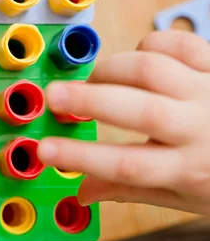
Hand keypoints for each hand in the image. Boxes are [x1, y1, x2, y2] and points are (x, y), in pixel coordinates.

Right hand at [37, 31, 209, 214]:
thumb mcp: (185, 197)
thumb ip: (130, 190)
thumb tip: (82, 192)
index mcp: (189, 169)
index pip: (125, 166)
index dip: (80, 157)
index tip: (45, 150)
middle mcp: (200, 128)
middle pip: (135, 109)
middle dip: (86, 100)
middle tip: (55, 97)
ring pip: (151, 69)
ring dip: (111, 70)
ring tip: (93, 79)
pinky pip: (180, 43)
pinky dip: (150, 44)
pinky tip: (138, 59)